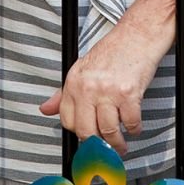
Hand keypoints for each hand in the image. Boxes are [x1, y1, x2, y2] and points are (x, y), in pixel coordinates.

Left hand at [39, 22, 168, 156]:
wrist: (138, 34)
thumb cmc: (114, 50)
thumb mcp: (82, 68)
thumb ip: (63, 93)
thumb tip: (45, 109)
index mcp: (74, 82)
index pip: (67, 121)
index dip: (79, 132)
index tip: (88, 136)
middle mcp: (88, 87)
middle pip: (86, 131)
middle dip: (97, 146)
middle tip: (105, 149)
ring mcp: (108, 91)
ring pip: (109, 131)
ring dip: (117, 143)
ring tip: (121, 144)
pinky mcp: (129, 93)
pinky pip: (130, 123)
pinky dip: (134, 129)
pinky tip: (134, 126)